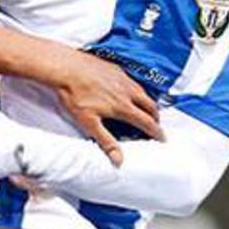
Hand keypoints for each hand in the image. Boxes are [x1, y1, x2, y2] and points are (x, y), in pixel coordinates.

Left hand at [40, 48, 161, 165]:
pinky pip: (134, 81)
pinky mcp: (116, 69)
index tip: (163, 139)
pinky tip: (131, 92)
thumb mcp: (88, 122)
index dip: (156, 132)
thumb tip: (119, 160)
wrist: (65, 67)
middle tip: (155, 126)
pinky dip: (138, 90)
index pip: (146, 122)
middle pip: (150, 106)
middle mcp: (127, 91)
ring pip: (144, 92)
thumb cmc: (75, 96)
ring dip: (148, 103)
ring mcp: (123, 78)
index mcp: (123, 107)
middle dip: (155, 118)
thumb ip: (106, 141)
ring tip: (146, 111)